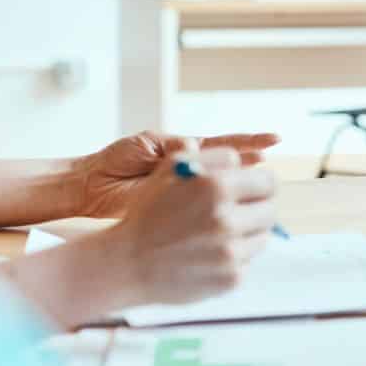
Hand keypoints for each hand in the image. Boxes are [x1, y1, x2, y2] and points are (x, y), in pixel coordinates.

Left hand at [77, 132, 279, 219]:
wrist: (91, 188)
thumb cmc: (115, 161)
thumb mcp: (143, 145)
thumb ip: (171, 144)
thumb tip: (196, 145)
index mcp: (189, 153)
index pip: (228, 147)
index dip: (251, 144)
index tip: (274, 141)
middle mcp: (195, 176)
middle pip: (234, 173)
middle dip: (253, 172)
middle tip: (267, 170)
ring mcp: (189, 199)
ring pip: (225, 198)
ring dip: (242, 197)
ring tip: (259, 196)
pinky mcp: (179, 218)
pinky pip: (205, 219)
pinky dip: (222, 221)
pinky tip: (235, 224)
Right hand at [98, 146, 278, 304]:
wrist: (125, 263)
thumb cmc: (148, 213)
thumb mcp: (173, 170)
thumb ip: (213, 157)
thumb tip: (245, 160)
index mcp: (217, 187)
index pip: (269, 182)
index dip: (260, 184)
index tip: (253, 190)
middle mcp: (227, 220)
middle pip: (270, 210)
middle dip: (256, 209)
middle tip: (238, 213)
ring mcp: (230, 253)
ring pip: (261, 238)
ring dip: (246, 235)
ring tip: (216, 235)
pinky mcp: (230, 279)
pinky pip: (247, 263)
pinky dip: (233, 260)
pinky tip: (208, 256)